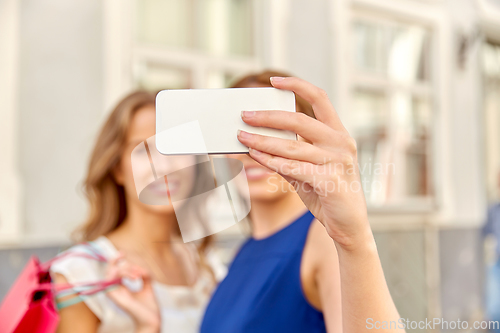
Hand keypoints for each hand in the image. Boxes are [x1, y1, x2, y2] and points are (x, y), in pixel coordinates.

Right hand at [106, 254, 159, 332]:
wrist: (152, 320)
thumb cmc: (149, 306)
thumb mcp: (147, 286)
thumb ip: (143, 275)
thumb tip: (141, 267)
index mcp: (120, 288)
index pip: (112, 270)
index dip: (115, 260)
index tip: (123, 252)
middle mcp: (115, 290)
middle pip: (110, 269)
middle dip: (120, 263)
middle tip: (135, 267)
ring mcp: (114, 294)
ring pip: (111, 273)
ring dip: (126, 269)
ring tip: (139, 275)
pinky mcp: (116, 297)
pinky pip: (111, 280)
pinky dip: (124, 273)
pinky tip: (136, 277)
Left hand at [237, 76, 371, 250]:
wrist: (348, 225)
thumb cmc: (326, 192)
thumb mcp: (307, 167)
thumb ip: (288, 153)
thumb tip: (255, 140)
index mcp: (337, 133)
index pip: (320, 98)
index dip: (297, 85)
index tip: (273, 81)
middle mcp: (341, 142)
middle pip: (300, 120)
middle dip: (268, 117)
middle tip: (244, 116)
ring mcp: (338, 161)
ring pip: (292, 146)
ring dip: (262, 141)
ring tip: (241, 137)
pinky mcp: (331, 181)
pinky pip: (294, 168)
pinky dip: (271, 162)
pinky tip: (255, 157)